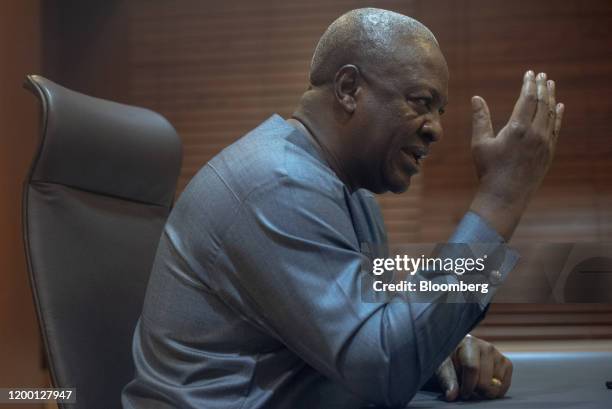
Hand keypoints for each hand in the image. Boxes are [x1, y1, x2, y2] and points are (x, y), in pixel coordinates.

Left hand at [435, 335, 512, 400]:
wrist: (460, 353)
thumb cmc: (450, 359)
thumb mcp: (443, 366)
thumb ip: (447, 379)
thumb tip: (451, 395)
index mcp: (469, 343)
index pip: (472, 368)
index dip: (467, 386)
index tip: (462, 393)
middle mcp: (487, 347)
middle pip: (485, 381)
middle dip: (476, 390)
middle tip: (468, 387)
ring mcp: (498, 355)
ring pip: (496, 385)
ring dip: (486, 391)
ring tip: (476, 384)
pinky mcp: (507, 364)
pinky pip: (505, 386)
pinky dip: (496, 391)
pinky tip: (485, 385)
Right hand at [469, 70, 563, 239]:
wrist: (506, 195)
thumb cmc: (489, 170)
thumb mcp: (480, 143)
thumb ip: (480, 118)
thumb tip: (476, 98)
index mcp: (517, 128)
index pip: (527, 99)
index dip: (529, 84)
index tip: (530, 73)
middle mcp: (535, 133)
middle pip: (542, 103)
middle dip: (542, 87)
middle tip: (542, 75)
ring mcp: (545, 143)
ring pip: (551, 114)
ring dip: (551, 98)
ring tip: (550, 85)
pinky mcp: (549, 152)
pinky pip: (556, 128)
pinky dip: (557, 115)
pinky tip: (558, 106)